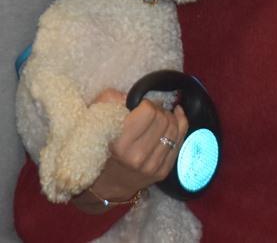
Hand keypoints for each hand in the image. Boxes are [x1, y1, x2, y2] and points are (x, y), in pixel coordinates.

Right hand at [72, 90, 186, 211]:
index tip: (140, 105)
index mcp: (120, 142)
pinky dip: (181, 125)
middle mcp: (138, 156)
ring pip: (174, 129)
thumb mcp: (95, 118)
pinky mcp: (164, 171)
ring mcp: (153, 165)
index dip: (146, 103)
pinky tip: (176, 116)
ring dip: (170, 116)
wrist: (109, 182)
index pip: (148, 112)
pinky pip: (180, 142)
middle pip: (163, 119)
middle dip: (159, 109)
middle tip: (151, 109)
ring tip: (161, 114)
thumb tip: (133, 95)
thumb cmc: (100, 144)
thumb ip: (111, 99)